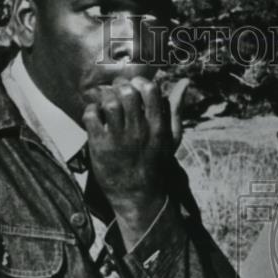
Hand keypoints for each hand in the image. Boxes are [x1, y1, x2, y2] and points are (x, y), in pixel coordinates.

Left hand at [82, 76, 188, 246]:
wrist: (139, 195)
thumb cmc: (156, 162)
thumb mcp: (171, 136)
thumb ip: (175, 108)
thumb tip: (185, 81)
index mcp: (158, 126)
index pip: (149, 89)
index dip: (139, 83)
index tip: (135, 89)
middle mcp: (139, 131)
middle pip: (127, 91)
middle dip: (119, 87)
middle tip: (116, 94)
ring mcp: (119, 138)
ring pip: (109, 102)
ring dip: (105, 99)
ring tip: (106, 106)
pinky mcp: (100, 146)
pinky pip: (91, 115)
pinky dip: (91, 111)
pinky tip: (97, 118)